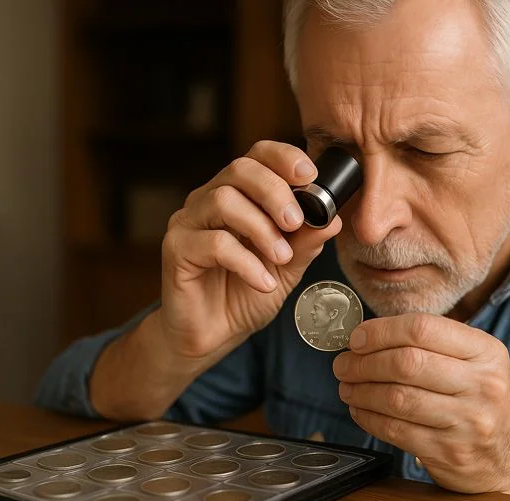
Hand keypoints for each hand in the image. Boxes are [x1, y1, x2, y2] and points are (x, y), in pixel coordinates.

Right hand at [160, 140, 341, 360]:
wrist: (213, 336)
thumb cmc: (246, 295)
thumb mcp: (287, 268)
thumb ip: (305, 243)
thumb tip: (333, 219)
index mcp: (238, 194)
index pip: (258, 155)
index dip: (284, 157)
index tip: (310, 176)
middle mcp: (209, 200)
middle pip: (239, 169)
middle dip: (275, 191)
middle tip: (296, 222)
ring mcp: (189, 222)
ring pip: (223, 201)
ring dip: (261, 228)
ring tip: (282, 258)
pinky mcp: (176, 249)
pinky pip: (213, 243)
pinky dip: (246, 262)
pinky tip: (263, 283)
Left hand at [332, 313, 509, 493]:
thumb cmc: (482, 401)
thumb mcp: (476, 362)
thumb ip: (433, 343)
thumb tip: (368, 334)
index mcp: (486, 352)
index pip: (423, 328)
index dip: (381, 331)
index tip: (357, 338)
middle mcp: (482, 385)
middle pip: (407, 363)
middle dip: (364, 362)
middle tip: (343, 364)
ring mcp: (467, 422)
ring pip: (396, 398)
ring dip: (361, 390)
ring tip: (347, 386)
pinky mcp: (449, 453)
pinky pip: (395, 430)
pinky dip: (368, 417)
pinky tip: (360, 408)